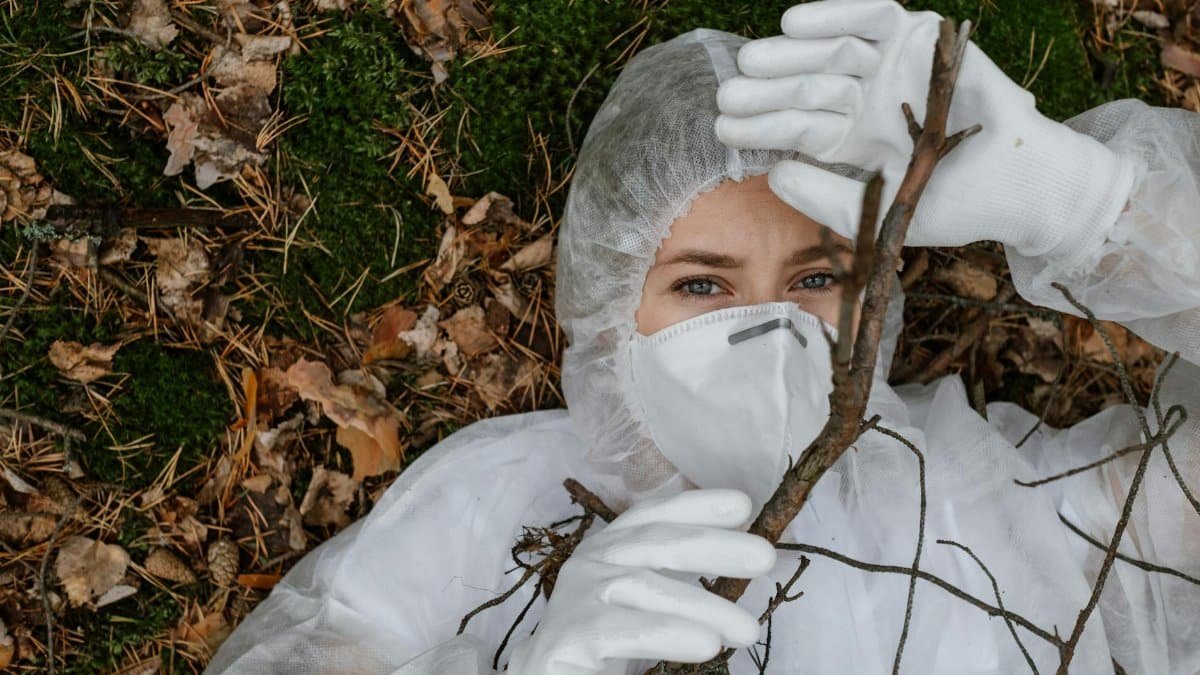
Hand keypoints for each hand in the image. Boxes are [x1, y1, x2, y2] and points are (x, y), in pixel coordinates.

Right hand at [506, 490, 775, 674]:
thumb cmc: (606, 645)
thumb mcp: (648, 604)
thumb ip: (681, 582)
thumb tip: (744, 561)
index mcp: (611, 550)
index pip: (653, 516)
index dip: (695, 505)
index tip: (743, 505)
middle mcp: (590, 563)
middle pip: (653, 543)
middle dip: (712, 545)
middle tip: (764, 556)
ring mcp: (575, 598)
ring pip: (642, 586)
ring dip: (701, 604)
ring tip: (747, 631)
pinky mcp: (565, 637)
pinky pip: (619, 630)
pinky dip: (666, 633)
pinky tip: (706, 645)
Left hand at [716, 0, 1133, 262]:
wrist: (1017, 181)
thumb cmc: (953, 203)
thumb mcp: (876, 209)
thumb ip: (823, 198)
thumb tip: (773, 176)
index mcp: (854, 140)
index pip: (798, 129)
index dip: (761, 127)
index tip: (724, 129)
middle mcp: (865, 99)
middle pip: (806, 88)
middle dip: (766, 92)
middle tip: (728, 95)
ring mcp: (890, 67)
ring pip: (830, 52)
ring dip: (790, 54)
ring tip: (752, 62)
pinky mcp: (917, 37)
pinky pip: (871, 16)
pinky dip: (835, 13)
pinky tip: (794, 24)